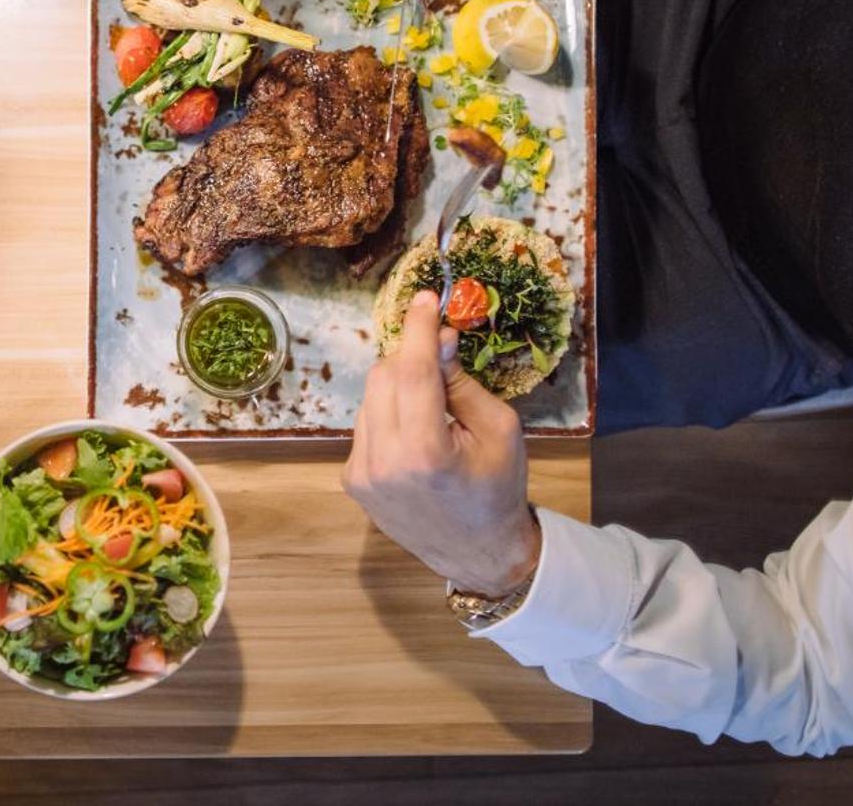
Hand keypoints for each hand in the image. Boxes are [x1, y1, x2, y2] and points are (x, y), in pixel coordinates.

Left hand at [342, 291, 539, 595]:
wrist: (478, 553)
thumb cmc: (498, 489)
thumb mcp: (500, 429)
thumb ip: (462, 382)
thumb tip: (438, 338)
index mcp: (425, 452)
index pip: (412, 371)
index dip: (417, 328)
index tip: (425, 299)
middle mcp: (382, 462)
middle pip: (384, 376)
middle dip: (410, 357)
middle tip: (439, 354)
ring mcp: (361, 472)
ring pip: (370, 397)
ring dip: (399, 386)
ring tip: (432, 407)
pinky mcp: (351, 480)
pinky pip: (366, 423)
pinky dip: (389, 414)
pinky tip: (415, 433)